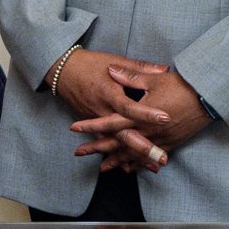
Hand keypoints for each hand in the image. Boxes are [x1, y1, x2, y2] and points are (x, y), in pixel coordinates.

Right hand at [47, 48, 175, 169]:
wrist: (63, 71)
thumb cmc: (90, 63)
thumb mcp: (115, 61)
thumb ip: (140, 69)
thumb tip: (165, 69)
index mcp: (108, 93)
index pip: (129, 107)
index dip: (147, 113)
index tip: (165, 119)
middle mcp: (102, 110)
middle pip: (123, 134)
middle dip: (143, 148)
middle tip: (162, 159)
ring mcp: (96, 120)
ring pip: (116, 143)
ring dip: (134, 156)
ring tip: (154, 167)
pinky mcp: (93, 126)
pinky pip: (108, 143)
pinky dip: (120, 156)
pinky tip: (133, 167)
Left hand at [72, 65, 209, 172]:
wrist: (210, 99)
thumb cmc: (182, 86)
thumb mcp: (154, 78)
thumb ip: (130, 76)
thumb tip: (110, 70)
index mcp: (140, 115)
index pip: (110, 123)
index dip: (91, 126)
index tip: (74, 128)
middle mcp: (148, 132)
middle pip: (117, 143)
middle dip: (97, 148)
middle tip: (78, 153)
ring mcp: (160, 141)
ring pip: (133, 154)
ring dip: (116, 161)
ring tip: (102, 168)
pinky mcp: (171, 144)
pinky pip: (150, 158)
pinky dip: (138, 164)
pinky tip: (130, 169)